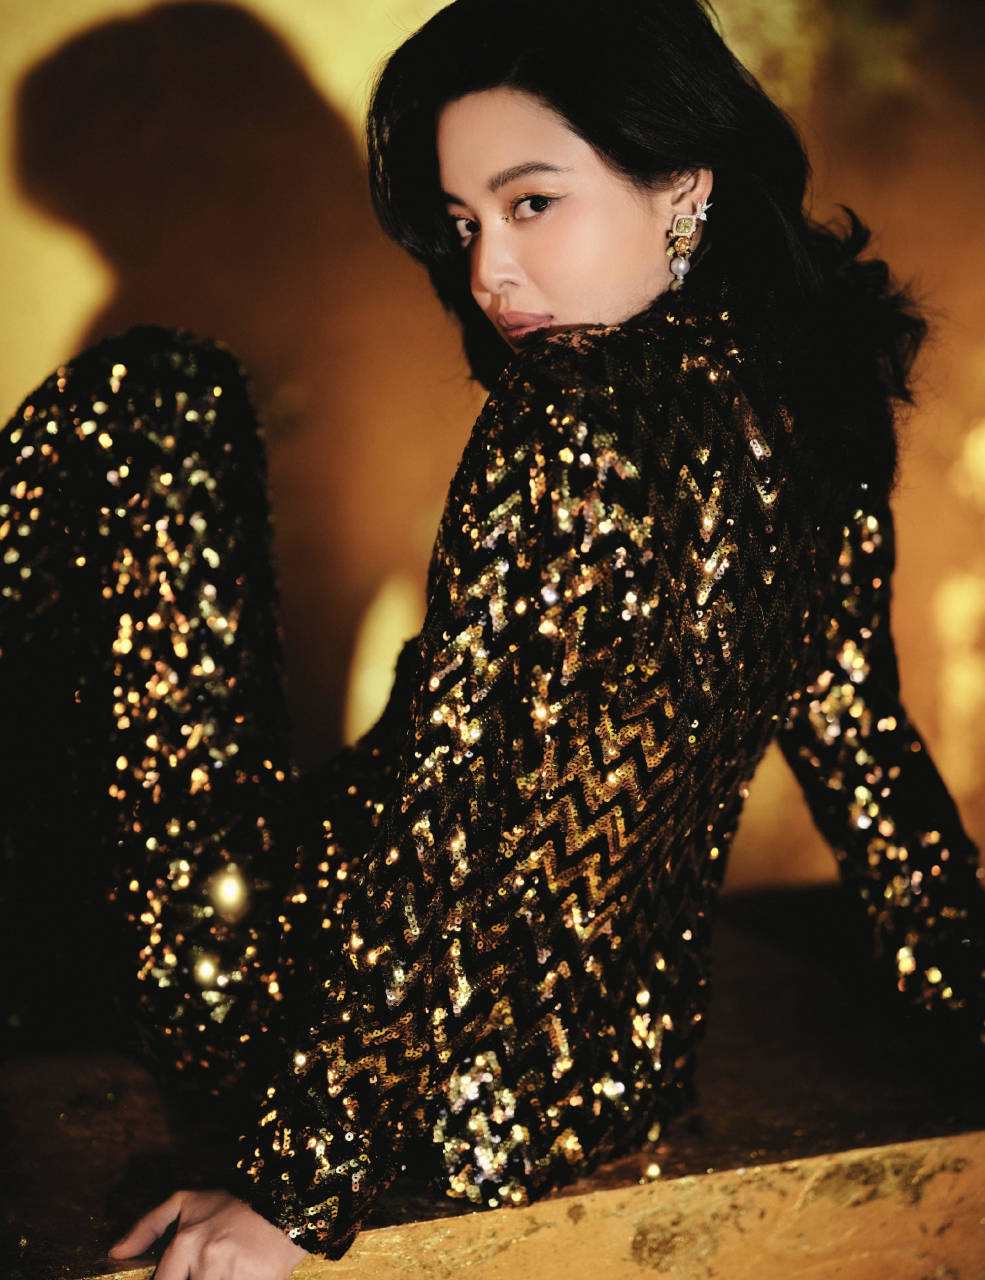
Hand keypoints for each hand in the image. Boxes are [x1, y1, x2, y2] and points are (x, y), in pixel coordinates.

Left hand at [109, 1188, 309, 1279]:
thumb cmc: (233, 1206)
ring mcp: (233, 1274)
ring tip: (223, 1272)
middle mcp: (206, 1259)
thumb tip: (116, 1252)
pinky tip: (239, 1276)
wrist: (284, 1201)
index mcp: (186, 1242)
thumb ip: (149, 1225)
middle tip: (207, 1272)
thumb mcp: (188, 1202)